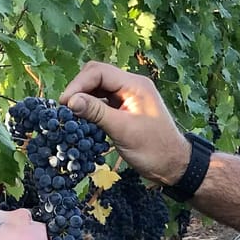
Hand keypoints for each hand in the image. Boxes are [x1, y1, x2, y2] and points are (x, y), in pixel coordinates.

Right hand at [60, 62, 189, 185]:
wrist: (175, 166)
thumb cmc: (154, 150)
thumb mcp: (123, 131)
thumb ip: (97, 113)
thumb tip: (70, 101)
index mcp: (135, 85)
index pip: (99, 72)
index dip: (78, 84)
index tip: (64, 103)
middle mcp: (132, 86)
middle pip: (97, 76)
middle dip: (79, 89)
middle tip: (65, 108)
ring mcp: (129, 97)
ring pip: (99, 88)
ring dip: (84, 98)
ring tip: (71, 114)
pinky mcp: (126, 109)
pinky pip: (104, 101)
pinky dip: (92, 107)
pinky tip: (83, 118)